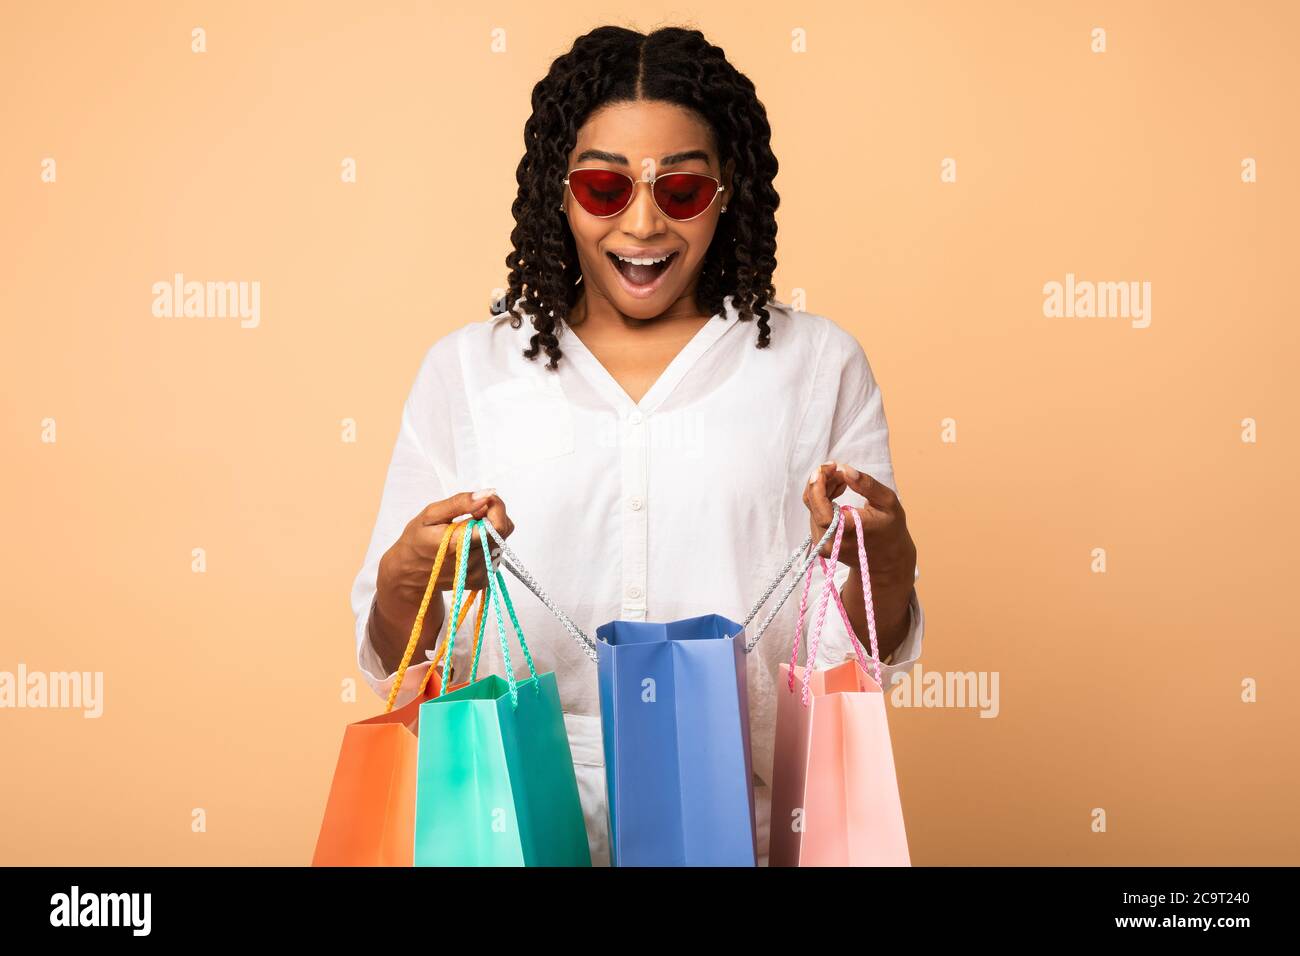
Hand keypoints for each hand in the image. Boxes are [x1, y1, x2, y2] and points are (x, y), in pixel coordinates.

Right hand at [376, 490, 514, 616]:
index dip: (496, 507)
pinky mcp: (482, 579)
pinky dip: (485, 544)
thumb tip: (486, 495)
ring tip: (464, 532)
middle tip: (470, 514)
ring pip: (500, 541)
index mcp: (460, 544)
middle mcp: (473, 562)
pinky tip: (467, 545)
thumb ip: (459, 503)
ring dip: (488, 530)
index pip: (498, 525)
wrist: (410, 574)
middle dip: (491, 515)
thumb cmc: (416, 541)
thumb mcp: (430, 515)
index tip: (481, 502)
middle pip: (503, 531)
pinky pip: (494, 553)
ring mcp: (479, 573)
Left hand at [803, 461, 915, 584]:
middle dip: (823, 480)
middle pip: (814, 503)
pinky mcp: (819, 542)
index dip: (818, 487)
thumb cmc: (890, 529)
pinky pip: (814, 513)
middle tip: (839, 469)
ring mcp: (823, 544)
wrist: (886, 560)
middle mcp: (831, 542)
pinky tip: (838, 492)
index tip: (827, 468)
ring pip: (812, 506)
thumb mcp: (888, 503)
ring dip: (823, 488)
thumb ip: (867, 485)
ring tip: (843, 482)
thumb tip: (844, 469)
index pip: (822, 511)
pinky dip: (823, 498)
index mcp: (849, 533)